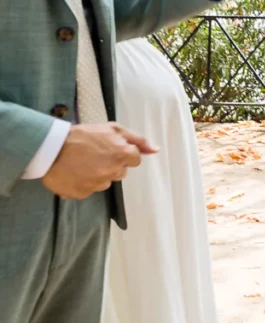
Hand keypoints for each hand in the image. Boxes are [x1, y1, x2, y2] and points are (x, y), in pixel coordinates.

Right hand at [41, 123, 157, 199]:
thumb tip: (156, 150)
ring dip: (98, 174)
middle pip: (121, 172)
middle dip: (112, 164)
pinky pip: (89, 190)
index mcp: (123, 154)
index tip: (111, 150)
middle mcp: (113, 171)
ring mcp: (98, 184)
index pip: (135, 159)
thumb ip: (138, 140)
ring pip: (105, 182)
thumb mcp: (112, 129)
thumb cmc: (82, 135)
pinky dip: (83, 183)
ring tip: (82, 163)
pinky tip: (75, 173)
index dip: (124, 154)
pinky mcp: (83, 193)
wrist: (50, 147)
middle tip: (94, 155)